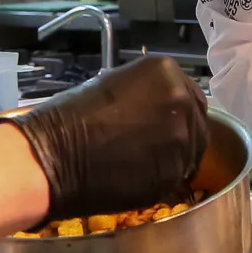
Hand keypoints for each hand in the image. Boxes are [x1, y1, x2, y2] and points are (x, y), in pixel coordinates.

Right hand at [7, 55, 210, 217]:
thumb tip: (163, 109)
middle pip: (198, 124)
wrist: (53, 154)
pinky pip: (177, 177)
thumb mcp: (117, 86)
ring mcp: (181, 138)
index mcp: (167, 72)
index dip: (180, 114)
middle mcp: (182, 100)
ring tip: (143, 164)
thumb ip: (150, 94)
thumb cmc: (72, 117)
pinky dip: (163, 180)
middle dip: (182, 136)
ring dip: (174, 160)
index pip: (192, 96)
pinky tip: (138, 177)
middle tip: (157, 148)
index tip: (167, 125)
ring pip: (191, 153)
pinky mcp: (173, 172)